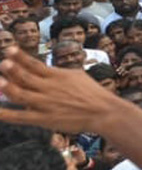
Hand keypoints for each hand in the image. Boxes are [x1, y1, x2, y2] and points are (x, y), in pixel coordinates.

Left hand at [0, 47, 122, 134]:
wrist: (103, 112)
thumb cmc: (92, 93)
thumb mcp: (76, 75)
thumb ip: (57, 72)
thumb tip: (43, 68)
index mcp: (58, 76)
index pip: (35, 64)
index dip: (21, 57)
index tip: (10, 50)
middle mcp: (50, 88)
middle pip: (25, 77)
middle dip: (12, 70)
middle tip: (3, 64)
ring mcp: (46, 104)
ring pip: (21, 95)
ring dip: (7, 87)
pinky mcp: (44, 119)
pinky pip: (21, 117)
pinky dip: (7, 114)